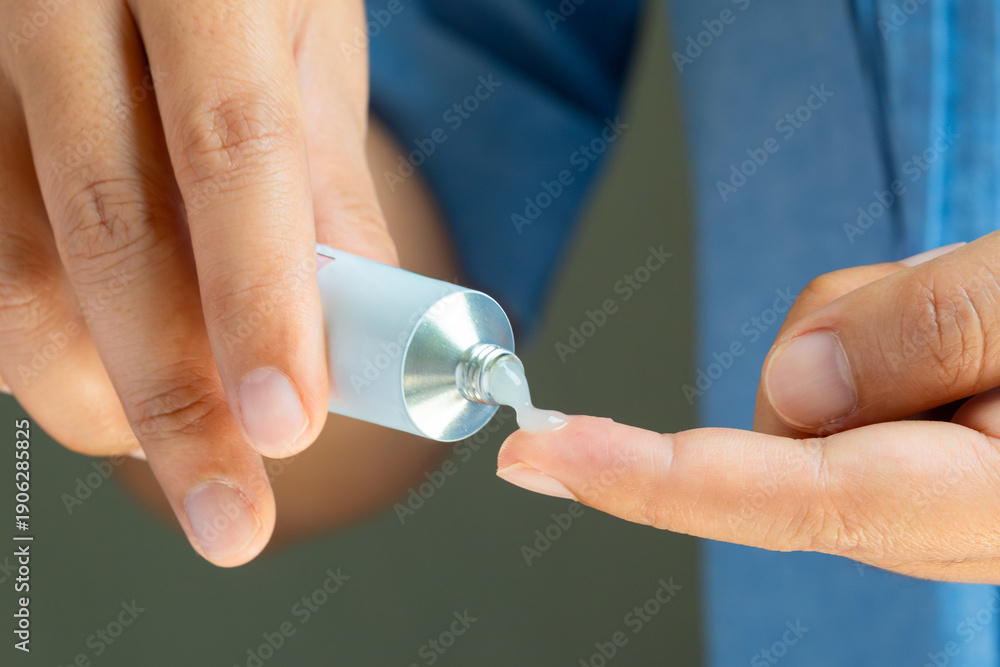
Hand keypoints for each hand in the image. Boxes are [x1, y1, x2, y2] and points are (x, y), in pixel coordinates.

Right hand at [0, 0, 392, 565]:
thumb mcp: (312, 42)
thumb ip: (326, 180)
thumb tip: (355, 326)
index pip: (224, 147)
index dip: (255, 298)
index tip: (286, 427)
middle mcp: (57, 7)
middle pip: (100, 226)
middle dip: (171, 398)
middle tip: (230, 513)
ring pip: (10, 265)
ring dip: (94, 393)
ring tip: (175, 451)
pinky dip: (39, 351)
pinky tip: (103, 380)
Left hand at [497, 234, 999, 582]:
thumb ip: (926, 338)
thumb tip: (785, 390)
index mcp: (967, 503)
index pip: (763, 494)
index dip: (637, 474)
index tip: (534, 453)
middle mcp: (930, 522)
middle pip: (783, 429)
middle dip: (835, 348)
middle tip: (956, 305)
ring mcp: (923, 497)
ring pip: (810, 396)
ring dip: (875, 333)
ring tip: (992, 319)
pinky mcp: (917, 462)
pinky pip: (847, 387)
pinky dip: (887, 344)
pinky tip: (970, 344)